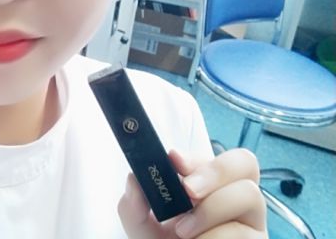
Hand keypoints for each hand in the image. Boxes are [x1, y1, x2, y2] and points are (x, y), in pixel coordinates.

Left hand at [118, 148, 266, 237]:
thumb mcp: (145, 228)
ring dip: (211, 210)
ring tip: (184, 232)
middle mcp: (234, 198)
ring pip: (249, 194)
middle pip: (245, 162)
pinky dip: (215, 237)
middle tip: (188, 191)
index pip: (211, 155)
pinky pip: (246, 233)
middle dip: (215, 170)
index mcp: (208, 186)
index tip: (173, 160)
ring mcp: (251, 222)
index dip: (194, 155)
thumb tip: (133, 180)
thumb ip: (134, 206)